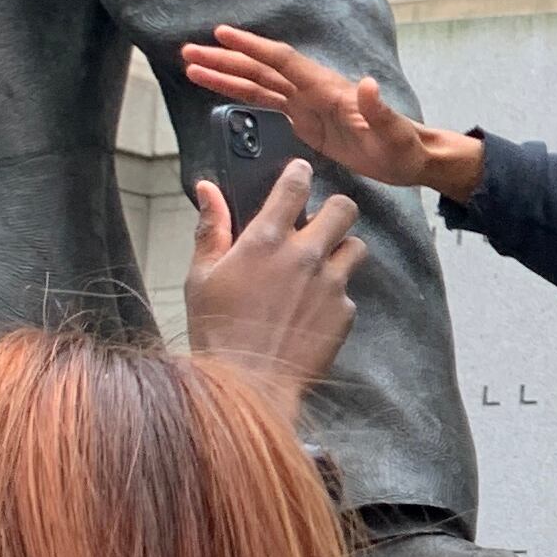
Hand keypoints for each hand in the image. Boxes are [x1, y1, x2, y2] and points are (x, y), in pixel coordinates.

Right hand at [180, 25, 486, 203]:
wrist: (411, 159)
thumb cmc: (403, 146)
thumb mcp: (393, 132)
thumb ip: (378, 109)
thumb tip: (366, 84)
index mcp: (328, 89)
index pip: (283, 61)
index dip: (253, 47)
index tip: (222, 33)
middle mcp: (313, 91)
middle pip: (262, 69)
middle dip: (226, 59)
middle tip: (188, 52)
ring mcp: (308, 105)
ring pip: (258, 84)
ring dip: (226, 75)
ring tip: (192, 66)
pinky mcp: (305, 121)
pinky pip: (266, 103)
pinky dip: (242, 94)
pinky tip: (221, 90)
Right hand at [185, 160, 362, 420]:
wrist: (248, 384)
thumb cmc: (217, 329)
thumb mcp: (201, 276)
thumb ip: (211, 228)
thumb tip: (206, 189)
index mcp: (266, 239)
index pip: (296, 184)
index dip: (300, 172)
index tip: (300, 172)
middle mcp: (305, 254)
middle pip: (344, 208)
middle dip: (334, 210)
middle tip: (318, 224)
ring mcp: (331, 284)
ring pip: (356, 247)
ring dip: (341, 251)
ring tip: (318, 268)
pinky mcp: (345, 312)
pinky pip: (349, 292)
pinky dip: (335, 296)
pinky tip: (311, 311)